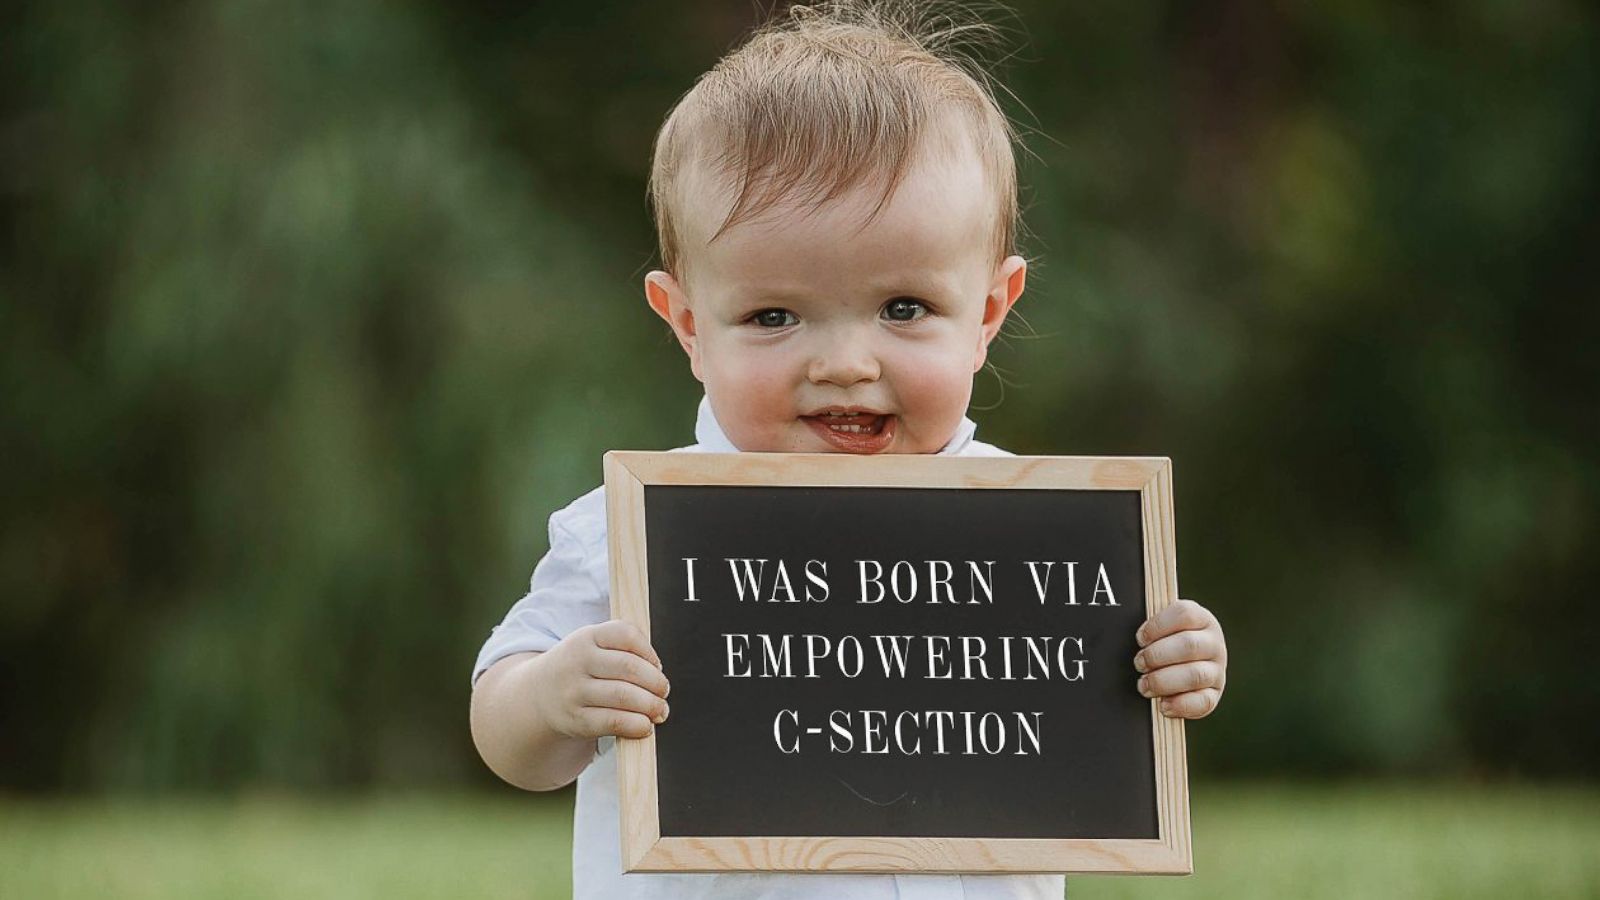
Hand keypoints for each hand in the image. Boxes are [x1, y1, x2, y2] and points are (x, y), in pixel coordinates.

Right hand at [531, 620, 670, 739]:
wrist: (537, 696)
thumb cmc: (580, 669)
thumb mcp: (592, 646)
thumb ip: (623, 649)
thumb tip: (658, 673)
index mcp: (587, 637)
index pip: (626, 634)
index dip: (649, 651)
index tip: (657, 665)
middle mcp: (578, 661)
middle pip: (629, 667)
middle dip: (655, 682)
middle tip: (663, 691)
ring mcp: (574, 691)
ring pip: (623, 695)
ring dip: (650, 705)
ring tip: (660, 710)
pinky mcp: (576, 719)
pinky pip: (613, 721)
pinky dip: (636, 725)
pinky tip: (645, 726)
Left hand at [1132, 599, 1225, 718]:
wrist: (1186, 664)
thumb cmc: (1167, 642)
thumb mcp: (1164, 628)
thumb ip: (1153, 627)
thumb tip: (1138, 636)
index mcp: (1202, 619)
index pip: (1184, 614)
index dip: (1157, 626)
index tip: (1140, 638)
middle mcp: (1213, 643)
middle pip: (1188, 645)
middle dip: (1156, 656)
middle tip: (1139, 663)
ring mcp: (1217, 670)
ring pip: (1194, 675)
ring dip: (1163, 681)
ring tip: (1145, 685)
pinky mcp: (1214, 694)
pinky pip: (1202, 702)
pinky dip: (1180, 705)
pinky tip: (1163, 704)